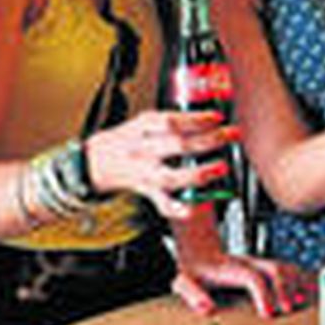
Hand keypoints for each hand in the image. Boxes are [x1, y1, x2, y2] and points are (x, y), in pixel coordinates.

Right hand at [83, 110, 238, 219]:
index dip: (195, 119)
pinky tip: (193, 208)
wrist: (92, 163)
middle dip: (209, 140)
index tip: (217, 117)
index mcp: (142, 129)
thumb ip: (171, 120)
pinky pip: (161, 203)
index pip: (170, 121)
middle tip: (232, 135)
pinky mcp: (146, 191)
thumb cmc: (126, 139)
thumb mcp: (143, 121)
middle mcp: (144, 151)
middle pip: (178, 145)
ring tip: (221, 167)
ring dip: (199, 173)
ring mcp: (145, 173)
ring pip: (171, 176)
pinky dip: (178, 208)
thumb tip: (209, 116)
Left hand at [172, 246, 312, 319]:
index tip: (267, 314)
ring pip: (282, 267)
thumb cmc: (193, 272)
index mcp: (231, 268)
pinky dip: (298, 277)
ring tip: (303, 299)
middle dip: (284, 288)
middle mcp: (248, 263)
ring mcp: (257, 263)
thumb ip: (193, 295)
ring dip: (294, 282)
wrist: (199, 253)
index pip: (254, 278)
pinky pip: (284, 269)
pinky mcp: (262, 266)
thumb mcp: (185, 282)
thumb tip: (207, 309)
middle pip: (274, 269)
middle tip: (288, 309)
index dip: (263, 295)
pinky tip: (307, 286)